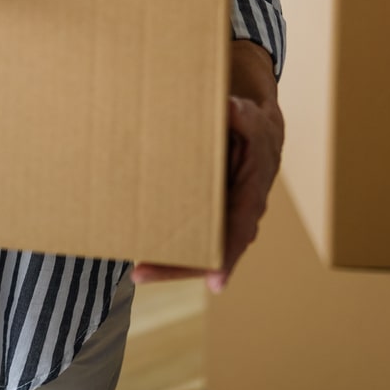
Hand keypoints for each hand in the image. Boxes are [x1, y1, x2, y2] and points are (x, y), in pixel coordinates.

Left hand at [133, 43, 282, 293]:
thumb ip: (244, 117)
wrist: (251, 131)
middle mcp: (235, 217)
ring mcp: (217, 219)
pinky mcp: (201, 213)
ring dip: (168, 262)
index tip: (215, 281)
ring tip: (136, 270)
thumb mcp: (253, 120)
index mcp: (250, 198)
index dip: (228, 257)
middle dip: (178, 267)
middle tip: (142, 273)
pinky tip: (138, 247)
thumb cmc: (252, 128)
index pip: (240, 232)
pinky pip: (185, 234)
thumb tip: (231, 108)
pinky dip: (165, 243)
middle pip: (210, 253)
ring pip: (195, 250)